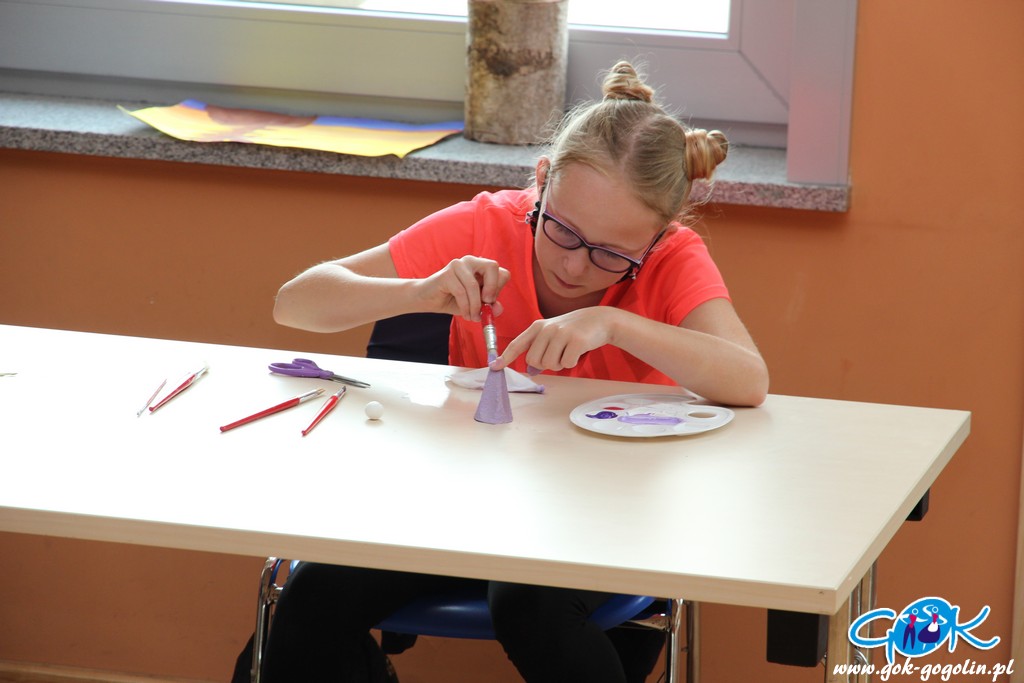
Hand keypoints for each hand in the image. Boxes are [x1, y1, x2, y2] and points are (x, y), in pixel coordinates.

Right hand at [419, 256, 509, 320]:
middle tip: (486, 304)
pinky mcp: (446, 274)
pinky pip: (461, 292)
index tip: (490, 302)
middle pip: (492, 267)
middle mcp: (471, 261)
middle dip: (492, 288)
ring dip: (475, 306)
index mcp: (481, 266)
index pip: (502, 272)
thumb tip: (499, 309)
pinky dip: (465, 307)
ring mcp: (458, 265)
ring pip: (474, 285)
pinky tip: (464, 314)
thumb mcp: (476, 305)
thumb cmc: (454, 300)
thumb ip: (489, 306)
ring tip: (472, 316)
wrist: (428, 300)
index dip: (499, 288)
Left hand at [492, 307, 617, 371]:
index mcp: (538, 326)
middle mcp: (546, 329)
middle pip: (533, 360)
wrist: (600, 320)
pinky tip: (577, 351)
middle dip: (544, 364)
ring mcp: (561, 334)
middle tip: (558, 354)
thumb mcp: (553, 334)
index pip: (517, 344)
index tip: (494, 367)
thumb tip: (531, 370)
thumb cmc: (574, 329)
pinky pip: (566, 364)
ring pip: (549, 364)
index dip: (505, 357)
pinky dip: (571, 363)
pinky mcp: (575, 341)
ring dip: (559, 364)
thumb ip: (540, 349)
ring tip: (568, 351)